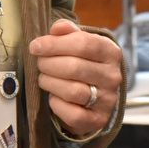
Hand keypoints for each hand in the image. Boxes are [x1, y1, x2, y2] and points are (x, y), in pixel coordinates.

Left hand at [31, 18, 121, 138]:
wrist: (97, 97)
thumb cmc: (85, 66)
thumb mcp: (80, 45)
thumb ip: (68, 33)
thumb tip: (57, 28)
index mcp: (110, 52)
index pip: (83, 43)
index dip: (55, 44)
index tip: (36, 46)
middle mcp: (113, 76)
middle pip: (75, 67)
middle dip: (49, 64)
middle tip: (39, 63)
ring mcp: (107, 100)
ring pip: (72, 90)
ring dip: (50, 83)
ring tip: (44, 78)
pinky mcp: (97, 120)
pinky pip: (72, 113)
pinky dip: (56, 104)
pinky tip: (53, 97)